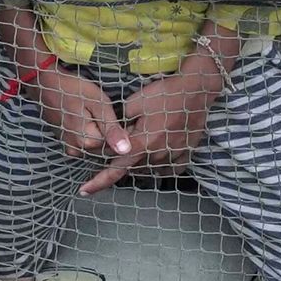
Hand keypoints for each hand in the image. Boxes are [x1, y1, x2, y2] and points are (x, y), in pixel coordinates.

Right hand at [32, 66, 128, 180]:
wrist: (45, 82)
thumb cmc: (73, 88)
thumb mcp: (99, 103)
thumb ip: (112, 128)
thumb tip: (126, 150)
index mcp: (86, 142)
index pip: (114, 145)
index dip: (120, 130)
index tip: (116, 112)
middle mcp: (76, 150)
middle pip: (103, 146)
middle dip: (108, 131)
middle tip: (104, 109)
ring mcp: (68, 146)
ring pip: (94, 143)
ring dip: (99, 130)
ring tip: (93, 110)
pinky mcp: (65, 141)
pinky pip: (84, 140)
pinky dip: (89, 130)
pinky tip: (86, 114)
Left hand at [98, 47, 227, 190]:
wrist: (196, 90)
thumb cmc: (163, 94)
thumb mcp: (133, 103)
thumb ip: (118, 124)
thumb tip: (111, 135)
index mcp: (141, 144)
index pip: (115, 169)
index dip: (98, 181)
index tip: (84, 191)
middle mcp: (156, 156)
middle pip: (132, 168)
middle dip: (123, 161)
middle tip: (120, 146)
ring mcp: (173, 157)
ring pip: (149, 169)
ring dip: (140, 162)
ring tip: (140, 145)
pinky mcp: (186, 154)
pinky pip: (169, 169)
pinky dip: (159, 166)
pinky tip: (156, 157)